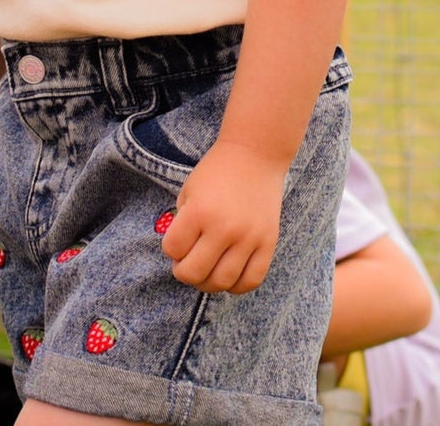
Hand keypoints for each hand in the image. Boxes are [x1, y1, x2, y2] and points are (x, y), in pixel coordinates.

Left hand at [160, 140, 285, 293]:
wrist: (255, 154)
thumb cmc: (217, 171)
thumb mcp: (189, 190)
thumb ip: (182, 223)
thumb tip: (180, 257)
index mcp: (199, 211)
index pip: (172, 250)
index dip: (170, 248)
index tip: (178, 241)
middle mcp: (224, 227)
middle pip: (194, 273)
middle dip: (184, 272)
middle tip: (187, 263)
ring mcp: (248, 237)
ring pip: (222, 282)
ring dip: (208, 283)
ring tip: (207, 270)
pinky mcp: (268, 242)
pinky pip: (251, 280)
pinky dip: (236, 286)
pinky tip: (229, 274)